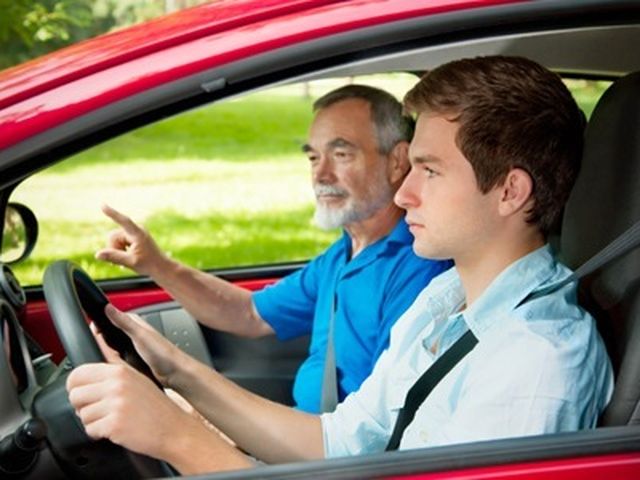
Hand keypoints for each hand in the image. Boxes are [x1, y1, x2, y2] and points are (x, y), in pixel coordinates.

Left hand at [66, 361, 203, 460]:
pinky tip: (115, 429)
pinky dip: (99, 434)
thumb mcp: (136, 375)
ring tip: (112, 418)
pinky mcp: (114, 424)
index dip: (77, 386)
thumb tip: (97, 336)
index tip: (86, 393)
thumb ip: (113, 358)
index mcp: (119, 371)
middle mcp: (116, 385)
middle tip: (100, 409)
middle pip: (75, 395)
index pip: (78, 374)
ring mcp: (116, 405)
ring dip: (93, 421)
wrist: (173, 428)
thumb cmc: (156, 405)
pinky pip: (90, 430)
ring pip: (82, 415)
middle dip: (83, 406)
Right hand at [96, 205, 166, 276]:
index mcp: (138, 233)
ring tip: (126, 260)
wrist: (161, 267)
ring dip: (117, 251)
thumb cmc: (150, 264)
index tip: (103, 205)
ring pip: (114, 241)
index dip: (112, 213)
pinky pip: (118, 243)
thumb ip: (114, 257)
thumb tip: (97, 254)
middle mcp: (136, 230)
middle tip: (122, 261)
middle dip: (114, 249)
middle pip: (113, 236)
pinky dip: (119, 251)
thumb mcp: (131, 262)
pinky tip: (126, 258)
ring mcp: (134, 234)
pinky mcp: (132, 238)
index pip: (124, 221)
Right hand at [97, 304, 188, 386]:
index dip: (101, 322)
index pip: (113, 318)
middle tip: (97, 343)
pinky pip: (119, 357)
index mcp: (136, 323)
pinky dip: (115, 360)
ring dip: (109, 351)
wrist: (175, 373)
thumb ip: (124, 322)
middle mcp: (135, 334)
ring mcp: (135, 347)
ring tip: (106, 355)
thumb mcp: (140, 335)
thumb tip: (108, 308)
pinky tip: (113, 364)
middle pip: (111, 333)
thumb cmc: (164, 353)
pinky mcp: (135, 359)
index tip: (91, 327)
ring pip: (114, 347)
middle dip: (104, 339)